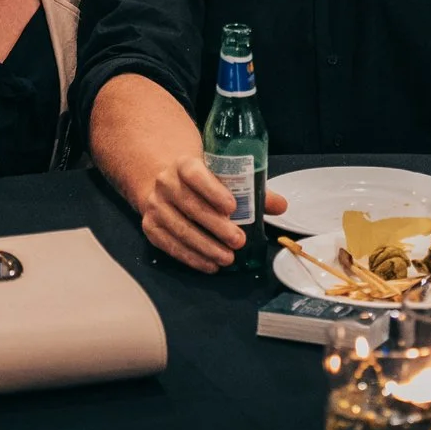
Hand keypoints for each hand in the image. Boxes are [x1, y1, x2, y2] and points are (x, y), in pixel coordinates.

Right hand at [134, 156, 289, 271]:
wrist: (163, 182)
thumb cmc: (201, 181)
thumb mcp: (221, 176)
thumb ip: (251, 188)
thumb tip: (281, 205)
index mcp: (184, 164)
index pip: (194, 173)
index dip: (212, 190)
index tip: (233, 206)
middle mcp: (165, 183)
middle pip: (190, 205)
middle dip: (215, 226)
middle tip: (238, 241)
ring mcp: (155, 205)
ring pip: (180, 228)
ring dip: (205, 247)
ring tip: (227, 258)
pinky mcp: (150, 226)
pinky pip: (169, 244)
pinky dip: (190, 257)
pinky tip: (209, 265)